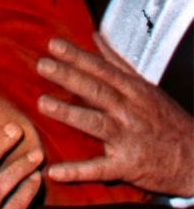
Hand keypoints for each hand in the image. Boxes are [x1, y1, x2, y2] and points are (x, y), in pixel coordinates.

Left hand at [38, 35, 193, 195]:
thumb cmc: (166, 120)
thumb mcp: (146, 87)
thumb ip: (116, 62)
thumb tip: (94, 36)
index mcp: (133, 91)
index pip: (102, 69)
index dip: (77, 56)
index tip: (53, 45)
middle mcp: (130, 111)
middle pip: (97, 90)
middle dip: (69, 77)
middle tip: (42, 65)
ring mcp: (128, 138)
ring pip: (96, 123)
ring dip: (70, 114)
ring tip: (43, 104)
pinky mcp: (127, 166)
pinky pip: (99, 169)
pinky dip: (77, 172)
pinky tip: (54, 171)